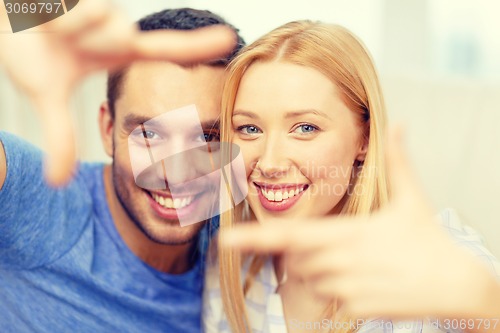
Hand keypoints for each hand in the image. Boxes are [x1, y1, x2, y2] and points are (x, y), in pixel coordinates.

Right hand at [0, 0, 235, 184]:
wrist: (3, 18)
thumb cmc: (33, 51)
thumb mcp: (46, 94)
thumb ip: (60, 135)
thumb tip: (58, 182)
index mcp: (120, 50)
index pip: (167, 47)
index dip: (197, 45)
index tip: (230, 40)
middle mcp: (117, 25)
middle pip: (118, 35)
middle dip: (88, 36)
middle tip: (61, 36)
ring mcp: (102, 3)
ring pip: (95, 15)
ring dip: (65, 24)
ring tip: (50, 26)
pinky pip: (76, 3)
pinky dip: (52, 10)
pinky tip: (45, 12)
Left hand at [223, 128, 499, 317]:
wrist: (455, 284)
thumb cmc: (429, 239)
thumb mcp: (414, 198)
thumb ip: (398, 161)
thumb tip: (400, 123)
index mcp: (346, 232)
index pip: (290, 236)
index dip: (255, 238)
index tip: (226, 240)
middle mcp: (340, 260)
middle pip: (297, 259)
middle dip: (307, 253)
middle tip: (342, 246)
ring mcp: (347, 287)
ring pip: (312, 280)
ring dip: (324, 271)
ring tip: (360, 262)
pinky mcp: (356, 309)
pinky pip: (331, 300)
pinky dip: (341, 292)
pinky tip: (369, 282)